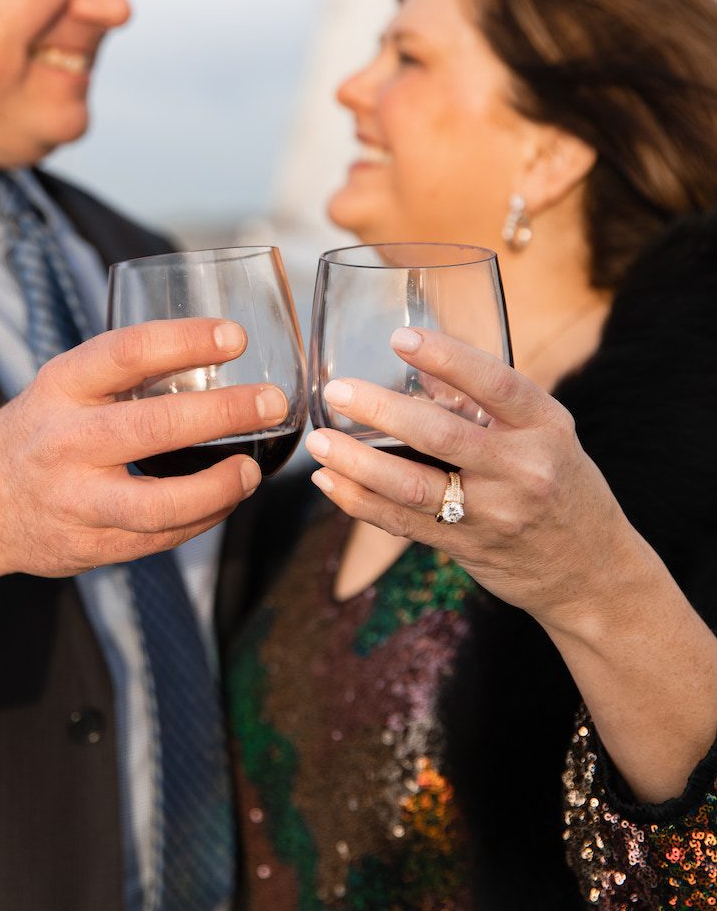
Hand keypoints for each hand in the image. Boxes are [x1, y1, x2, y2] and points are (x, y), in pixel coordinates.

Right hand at [0, 319, 287, 603]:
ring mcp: (76, 500)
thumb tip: (218, 354)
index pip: (128, 352)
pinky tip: (225, 500)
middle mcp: (66, 442)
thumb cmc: (39, 432)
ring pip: (160, 503)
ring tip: (251, 471)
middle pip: (156, 428)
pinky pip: (159, 538)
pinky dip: (202, 519)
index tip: (235, 336)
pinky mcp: (89, 545)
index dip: (186, 340)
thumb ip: (123, 375)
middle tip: (271, 403)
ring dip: (219, 487)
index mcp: (62, 387)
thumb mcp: (64, 388)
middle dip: (225, 414)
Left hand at [305, 326, 639, 631]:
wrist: (591, 573)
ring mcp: (493, 514)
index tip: (400, 337)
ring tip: (319, 442)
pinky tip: (330, 481)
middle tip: (336, 391)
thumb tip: (423, 366)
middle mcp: (522, 469)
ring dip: (357, 463)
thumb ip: (487, 403)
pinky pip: (403, 523)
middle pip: (442, 436)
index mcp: (544, 426)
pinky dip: (360, 501)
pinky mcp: (467, 548)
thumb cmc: (560, 483)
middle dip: (381, 410)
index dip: (447, 357)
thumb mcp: (544, 433)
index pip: (495, 383)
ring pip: (413, 488)